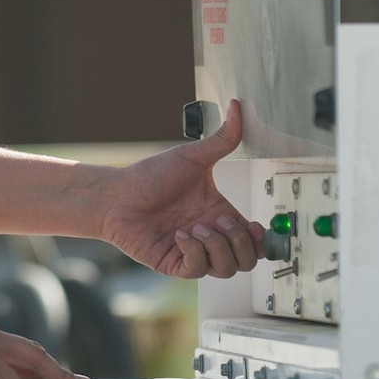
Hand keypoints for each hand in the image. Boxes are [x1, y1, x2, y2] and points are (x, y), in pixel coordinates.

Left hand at [98, 101, 262, 277]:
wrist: (117, 195)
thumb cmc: (150, 177)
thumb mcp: (193, 157)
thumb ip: (222, 139)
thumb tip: (238, 108)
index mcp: (219, 214)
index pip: (253, 238)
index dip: (261, 239)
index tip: (254, 226)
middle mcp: (209, 236)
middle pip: (246, 259)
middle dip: (240, 242)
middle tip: (219, 221)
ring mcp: (193, 252)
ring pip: (226, 269)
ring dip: (216, 247)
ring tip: (197, 226)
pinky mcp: (174, 263)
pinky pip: (197, 270)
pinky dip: (194, 252)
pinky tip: (181, 235)